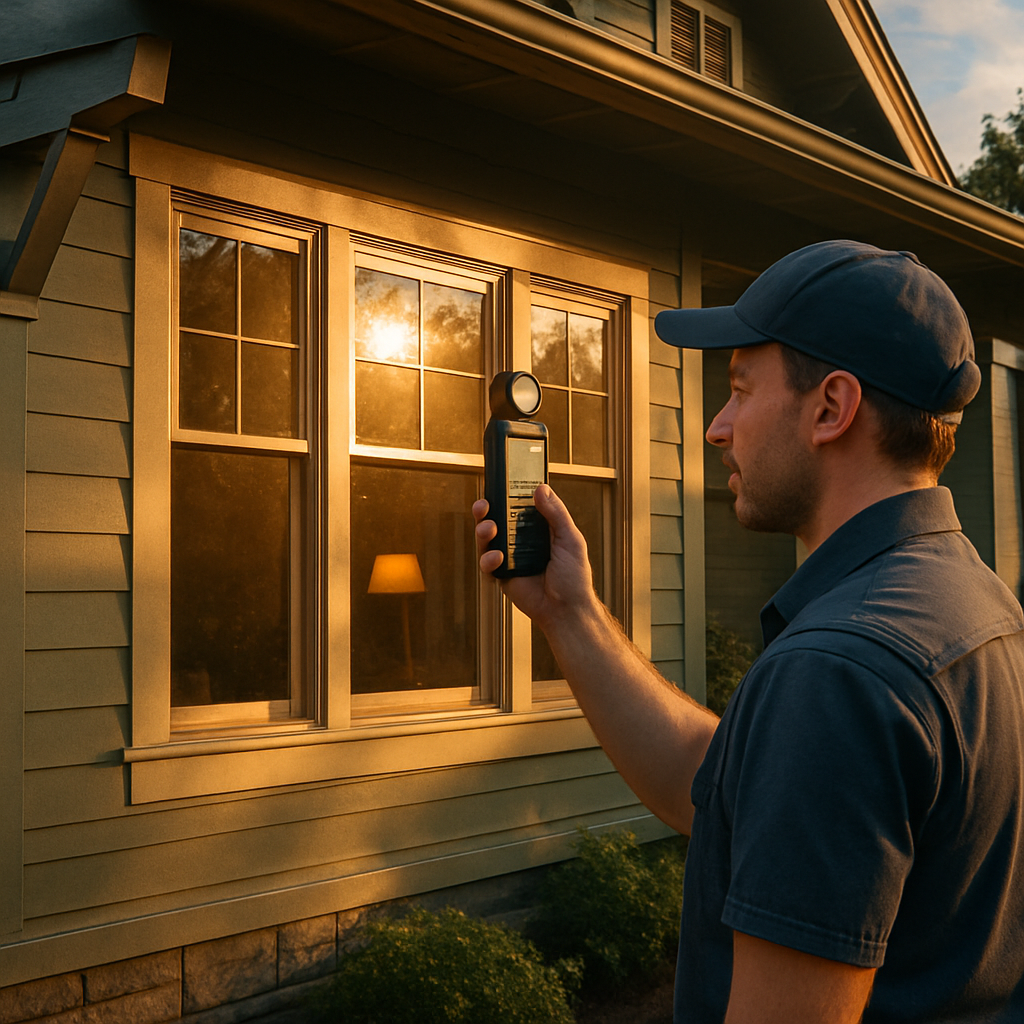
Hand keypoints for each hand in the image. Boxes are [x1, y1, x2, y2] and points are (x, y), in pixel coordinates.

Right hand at [473, 484, 596, 631]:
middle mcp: (520, 540)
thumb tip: (541, 489)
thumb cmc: (574, 576)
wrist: (567, 610)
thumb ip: (556, 513)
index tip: (498, 484)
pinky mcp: (502, 575)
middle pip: (497, 519)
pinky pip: (487, 565)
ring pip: (487, 540)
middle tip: (484, 505)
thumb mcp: (570, 539)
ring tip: (489, 529)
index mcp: (537, 528)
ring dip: (483, 531)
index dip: (506, 495)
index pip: (517, 506)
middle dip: (486, 510)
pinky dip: (488, 559)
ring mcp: (509, 557)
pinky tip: (497, 558)